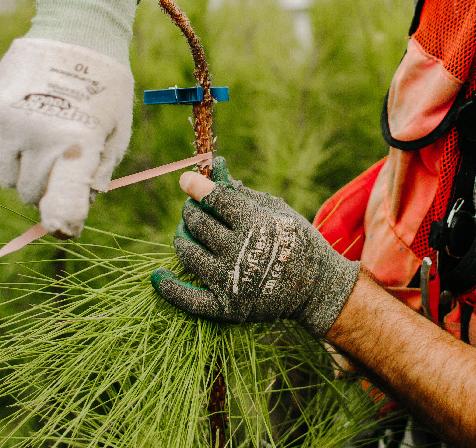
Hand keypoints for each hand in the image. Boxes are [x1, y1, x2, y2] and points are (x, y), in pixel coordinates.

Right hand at [0, 38, 132, 236]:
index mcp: (76, 145)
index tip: (67, 228)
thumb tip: (80, 203)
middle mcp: (39, 136)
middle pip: (29, 193)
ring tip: (46, 148)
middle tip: (62, 170)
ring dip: (23, 173)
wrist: (77, 32)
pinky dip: (7, 151)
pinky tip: (29, 129)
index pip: (62, 202)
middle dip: (45, 190)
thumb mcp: (116, 130)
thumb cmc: (106, 87)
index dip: (64, 221)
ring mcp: (9, 121)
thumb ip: (99, 171)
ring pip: (5, 176)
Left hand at [151, 160, 359, 335]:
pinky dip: (169, 287)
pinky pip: (187, 299)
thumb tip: (214, 168)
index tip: (186, 180)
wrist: (317, 288)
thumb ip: (242, 192)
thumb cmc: (297, 241)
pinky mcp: (226, 307)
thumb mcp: (277, 209)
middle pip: (197, 222)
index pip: (212, 198)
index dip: (196, 185)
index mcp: (254, 223)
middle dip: (192, 210)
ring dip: (183, 237)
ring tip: (188, 231)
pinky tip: (158, 275)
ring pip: (188, 252)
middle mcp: (239, 251)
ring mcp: (230, 281)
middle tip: (195, 208)